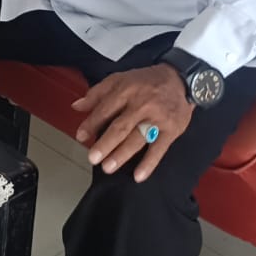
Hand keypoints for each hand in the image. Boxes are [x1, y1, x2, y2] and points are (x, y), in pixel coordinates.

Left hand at [72, 64, 192, 181]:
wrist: (179, 80)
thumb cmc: (145, 82)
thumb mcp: (119, 79)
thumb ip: (97, 93)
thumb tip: (76, 106)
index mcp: (126, 90)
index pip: (105, 109)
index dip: (92, 124)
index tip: (81, 137)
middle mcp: (141, 104)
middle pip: (121, 126)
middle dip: (105, 143)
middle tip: (93, 158)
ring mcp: (157, 118)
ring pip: (137, 139)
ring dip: (122, 154)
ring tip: (108, 167)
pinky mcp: (171, 129)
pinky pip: (159, 149)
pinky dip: (149, 163)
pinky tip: (139, 175)